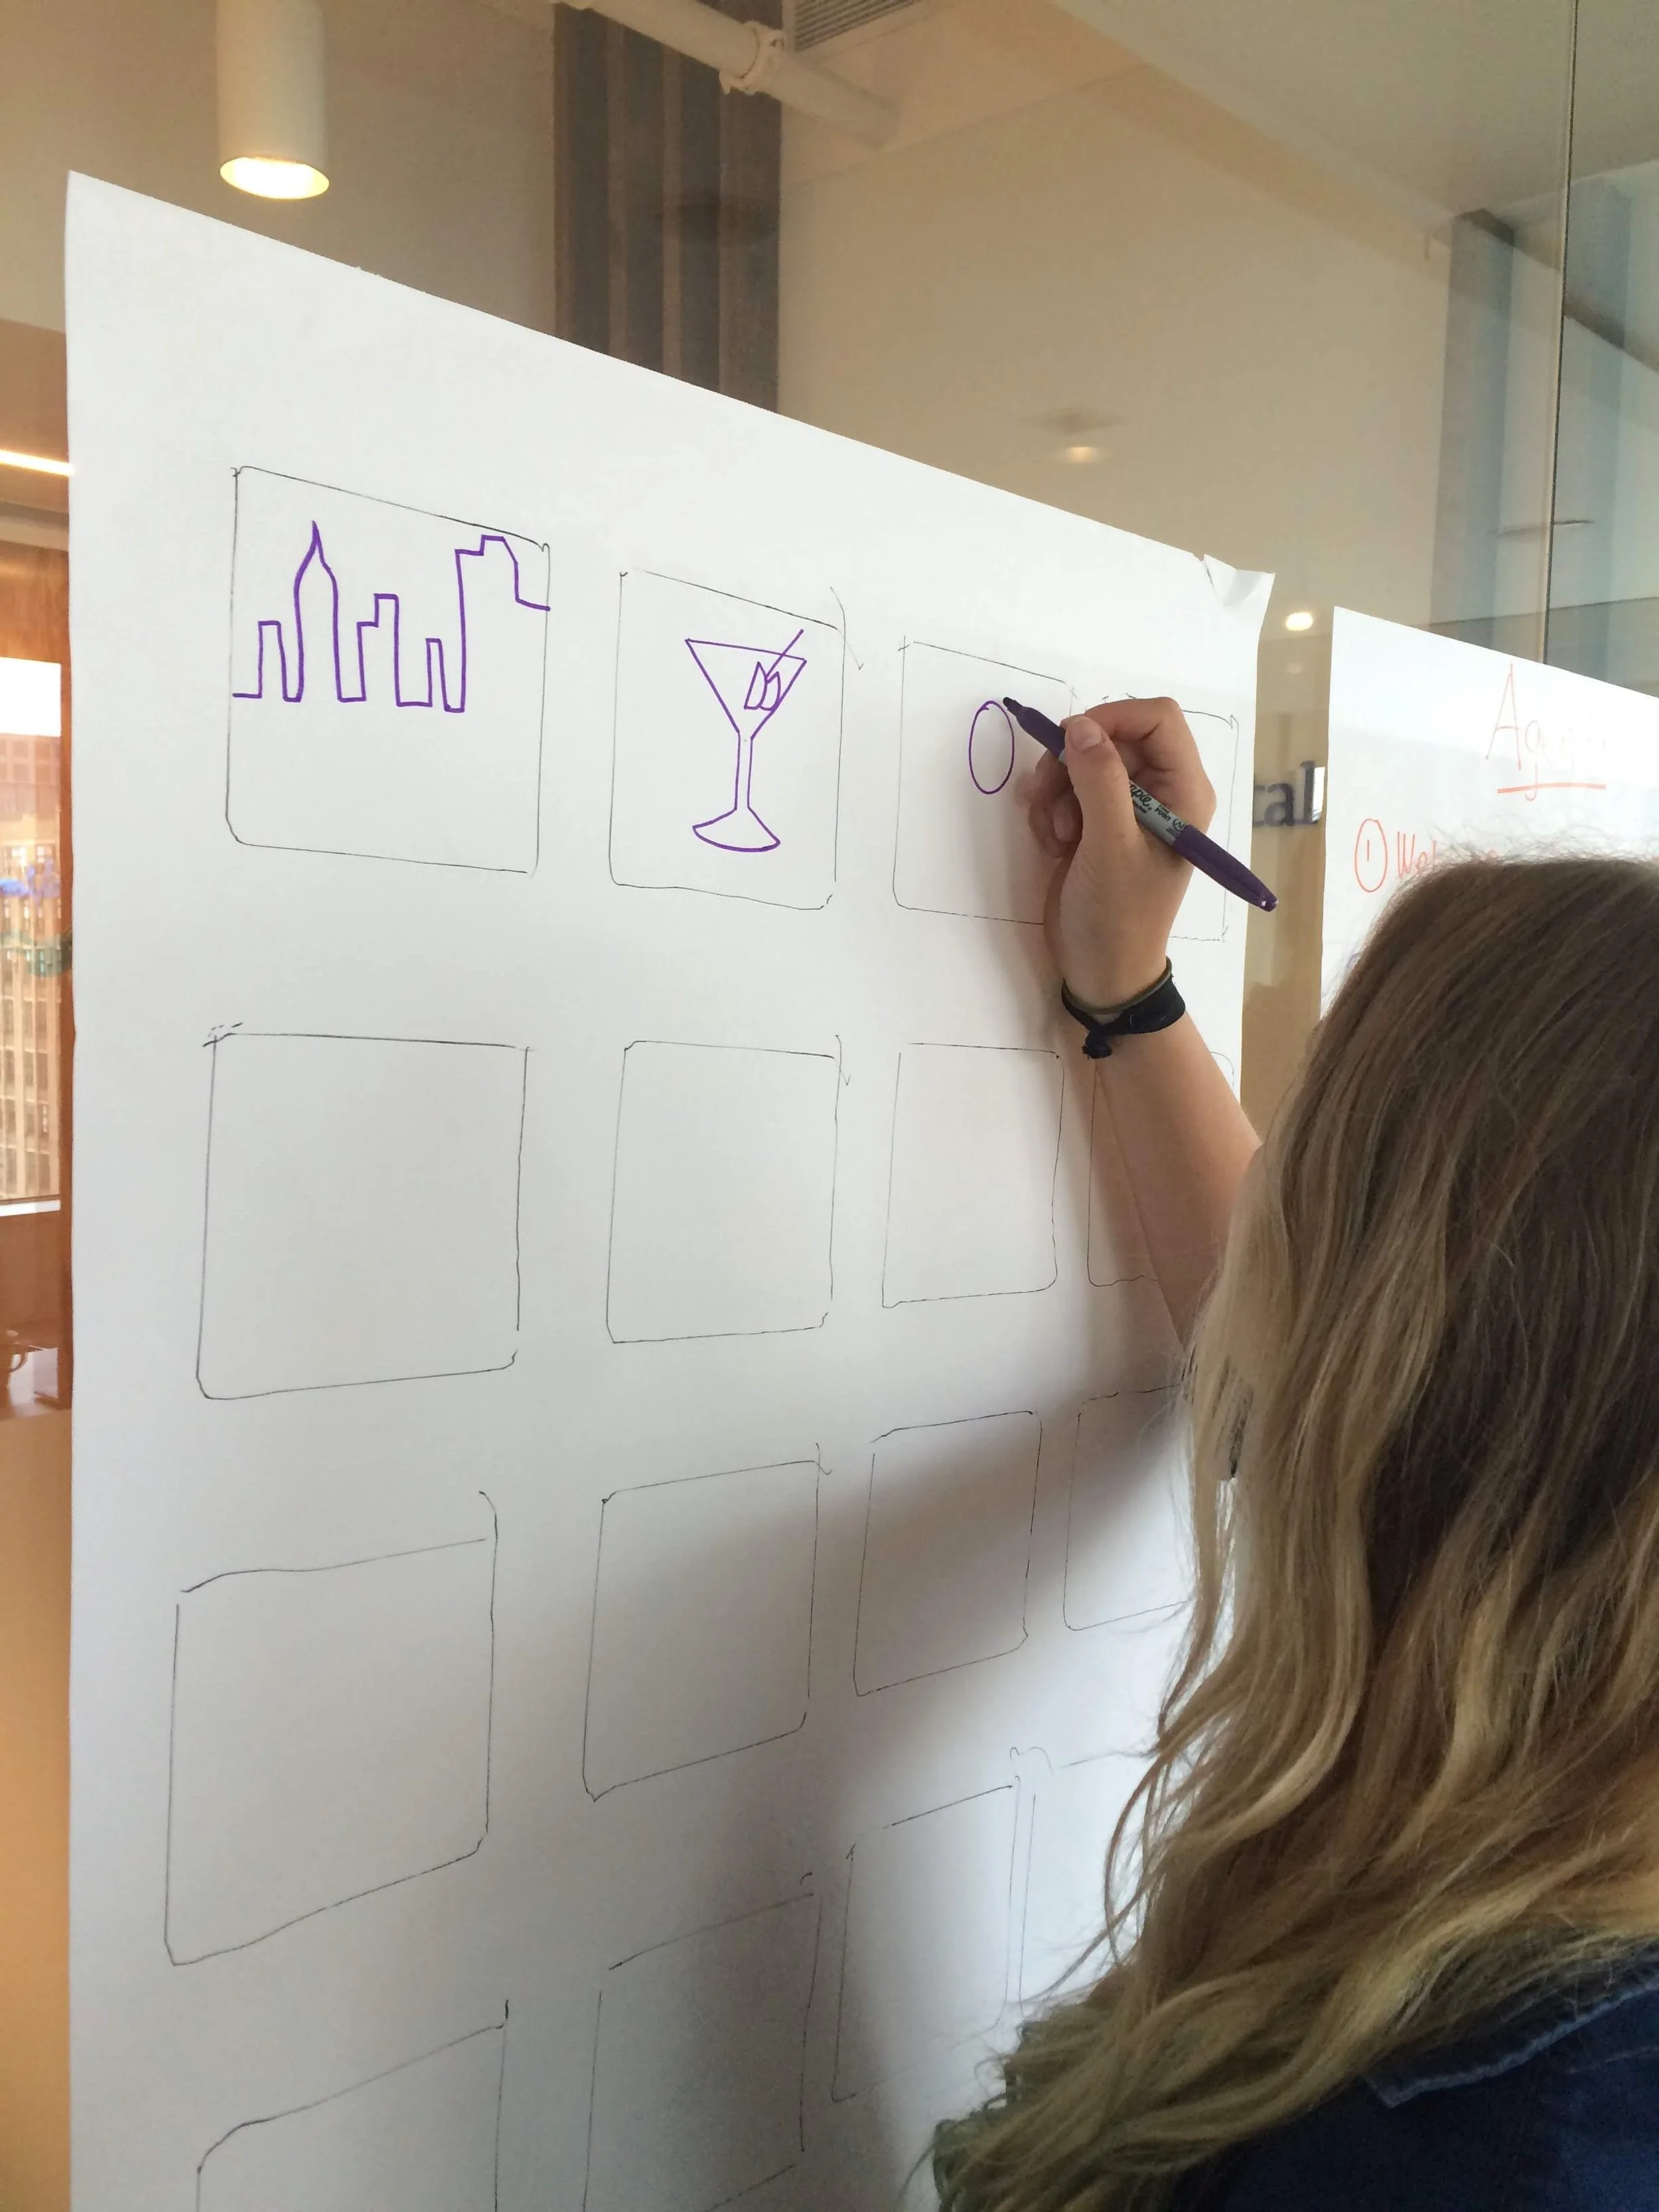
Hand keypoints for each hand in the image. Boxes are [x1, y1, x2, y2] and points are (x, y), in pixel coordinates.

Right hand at [1025, 697, 1214, 1010]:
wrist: (1102, 972)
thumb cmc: (1119, 916)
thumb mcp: (1110, 846)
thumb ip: (1098, 780)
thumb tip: (1080, 727)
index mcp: (1184, 791)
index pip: (1157, 718)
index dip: (1113, 718)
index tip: (1071, 741)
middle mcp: (1161, 791)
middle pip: (1113, 736)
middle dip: (1073, 762)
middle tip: (1046, 794)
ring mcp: (1128, 808)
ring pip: (1083, 761)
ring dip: (1057, 789)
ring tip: (1056, 833)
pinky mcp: (1098, 824)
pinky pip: (1068, 789)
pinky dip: (1052, 809)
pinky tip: (1055, 845)